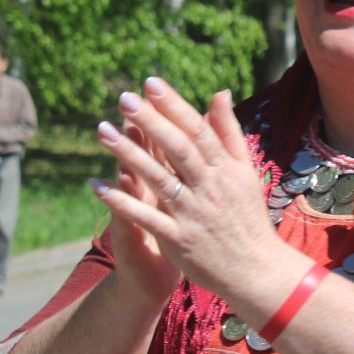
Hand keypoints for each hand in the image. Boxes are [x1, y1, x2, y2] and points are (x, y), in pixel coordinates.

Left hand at [92, 77, 285, 297]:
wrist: (256, 270)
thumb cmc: (248, 217)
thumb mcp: (245, 171)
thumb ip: (228, 132)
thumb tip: (218, 92)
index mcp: (226, 169)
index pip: (197, 131)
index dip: (173, 106)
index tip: (151, 83)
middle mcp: (210, 188)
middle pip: (177, 149)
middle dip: (150, 122)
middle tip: (124, 98)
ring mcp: (193, 214)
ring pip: (159, 179)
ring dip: (129, 154)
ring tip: (103, 131)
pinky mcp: (178, 239)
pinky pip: (146, 217)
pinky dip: (121, 202)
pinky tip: (96, 186)